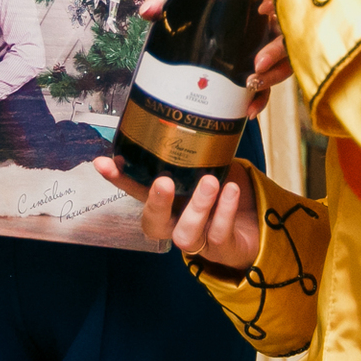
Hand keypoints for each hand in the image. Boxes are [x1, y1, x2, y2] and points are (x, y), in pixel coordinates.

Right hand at [92, 158, 258, 269]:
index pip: (137, 191)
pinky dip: (224, 212)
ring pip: (185, 235)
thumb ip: (200, 148)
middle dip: (156, 203)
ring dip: (196, 207)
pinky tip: (231, 191)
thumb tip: (193, 110)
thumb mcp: (213, 164)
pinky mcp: (224, 250)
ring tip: (210, 182)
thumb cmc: (227, 190)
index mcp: (168, 202)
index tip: (102, 163)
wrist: (258, 223)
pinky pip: (219, 235)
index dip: (119, 179)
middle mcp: (177, 223)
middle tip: (163, 182)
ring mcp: (199, 240)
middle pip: (153, 223)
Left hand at [134, 0, 282, 117]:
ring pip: (286, 62)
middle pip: (287, 35)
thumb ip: (165, 2)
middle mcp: (267, 24)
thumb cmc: (196, 12)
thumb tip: (148, 10)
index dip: (275, 2)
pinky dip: (261, 100)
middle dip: (277, 50)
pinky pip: (270, 87)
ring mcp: (268, 50)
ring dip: (274, 76)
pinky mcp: (261, 73)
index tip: (262, 8)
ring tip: (251, 85)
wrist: (193, 33)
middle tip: (256, 63)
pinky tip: (248, 111)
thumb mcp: (182, 5)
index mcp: (253, 0)